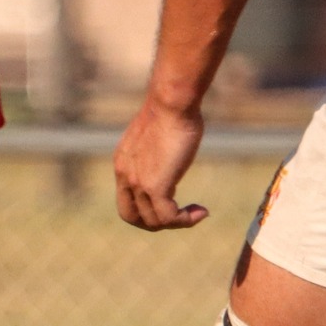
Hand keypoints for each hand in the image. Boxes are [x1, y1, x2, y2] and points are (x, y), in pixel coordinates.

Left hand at [114, 98, 207, 229]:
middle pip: (131, 217)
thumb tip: (170, 156)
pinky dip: (186, 220)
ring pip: (153, 220)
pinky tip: (201, 212)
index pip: (126, 200)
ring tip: (197, 212)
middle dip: (156, 223)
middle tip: (180, 216)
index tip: (171, 202)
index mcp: (123, 163)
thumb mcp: (157, 136)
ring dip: (177, 222)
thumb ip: (156, 152)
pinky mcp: (155, 186)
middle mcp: (125, 175)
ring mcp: (137, 182)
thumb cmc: (172, 110)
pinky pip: (168, 217)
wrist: (172, 102)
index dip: (146, 209)